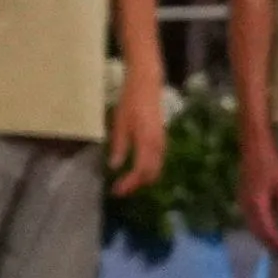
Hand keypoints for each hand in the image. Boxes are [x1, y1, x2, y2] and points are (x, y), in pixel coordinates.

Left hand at [109, 68, 166, 197]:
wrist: (147, 86)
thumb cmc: (130, 102)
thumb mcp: (119, 124)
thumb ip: (119, 146)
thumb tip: (115, 167)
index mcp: (146, 141)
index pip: (140, 170)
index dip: (129, 184)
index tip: (116, 191)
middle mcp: (158, 145)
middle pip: (151, 174)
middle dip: (136, 185)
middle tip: (119, 190)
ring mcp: (162, 142)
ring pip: (156, 169)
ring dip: (142, 179)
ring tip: (125, 183)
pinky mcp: (161, 140)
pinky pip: (157, 161)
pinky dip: (147, 170)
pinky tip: (135, 171)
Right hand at [240, 130, 277, 250]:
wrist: (254, 148)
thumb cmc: (272, 165)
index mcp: (257, 205)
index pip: (267, 231)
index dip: (276, 243)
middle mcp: (246, 206)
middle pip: (256, 231)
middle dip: (268, 243)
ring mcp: (241, 202)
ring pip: (251, 226)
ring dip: (263, 237)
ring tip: (275, 245)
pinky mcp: (242, 198)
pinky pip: (249, 219)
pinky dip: (258, 227)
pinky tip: (267, 228)